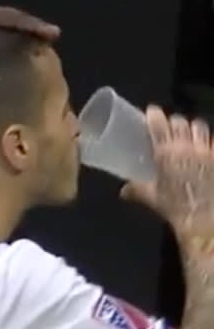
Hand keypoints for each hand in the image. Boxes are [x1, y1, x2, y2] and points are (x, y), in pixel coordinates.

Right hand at [121, 106, 213, 232]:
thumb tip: (124, 190)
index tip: (151, 111)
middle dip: (174, 121)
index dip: (154, 115)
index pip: (158, 124)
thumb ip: (138, 190)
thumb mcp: (153, 198)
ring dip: (193, 127)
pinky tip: (205, 149)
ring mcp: (206, 151)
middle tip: (169, 126)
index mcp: (166, 152)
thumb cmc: (176, 207)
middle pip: (181, 121)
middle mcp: (187, 146)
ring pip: (200, 126)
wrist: (205, 217)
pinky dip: (208, 142)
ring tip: (190, 133)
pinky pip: (213, 142)